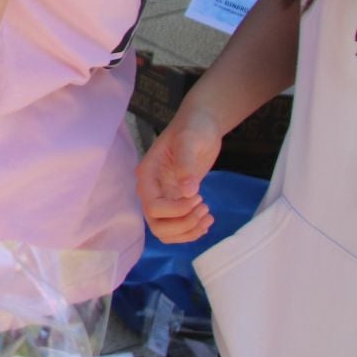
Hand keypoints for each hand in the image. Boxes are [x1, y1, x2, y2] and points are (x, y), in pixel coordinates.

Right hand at [136, 104, 221, 242]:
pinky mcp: (177, 201)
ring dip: (187, 231)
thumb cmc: (193, 127)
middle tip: (204, 208)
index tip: (199, 198)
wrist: (202, 124)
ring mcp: (164, 197)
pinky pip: (177, 227)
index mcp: (148, 175)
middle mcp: (152, 190)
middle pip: (156, 224)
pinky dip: (192, 231)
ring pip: (165, 231)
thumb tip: (188, 191)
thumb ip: (186, 164)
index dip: (176, 211)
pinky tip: (208, 220)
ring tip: (208, 216)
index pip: (152, 206)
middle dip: (182, 224)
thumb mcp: (190, 140)